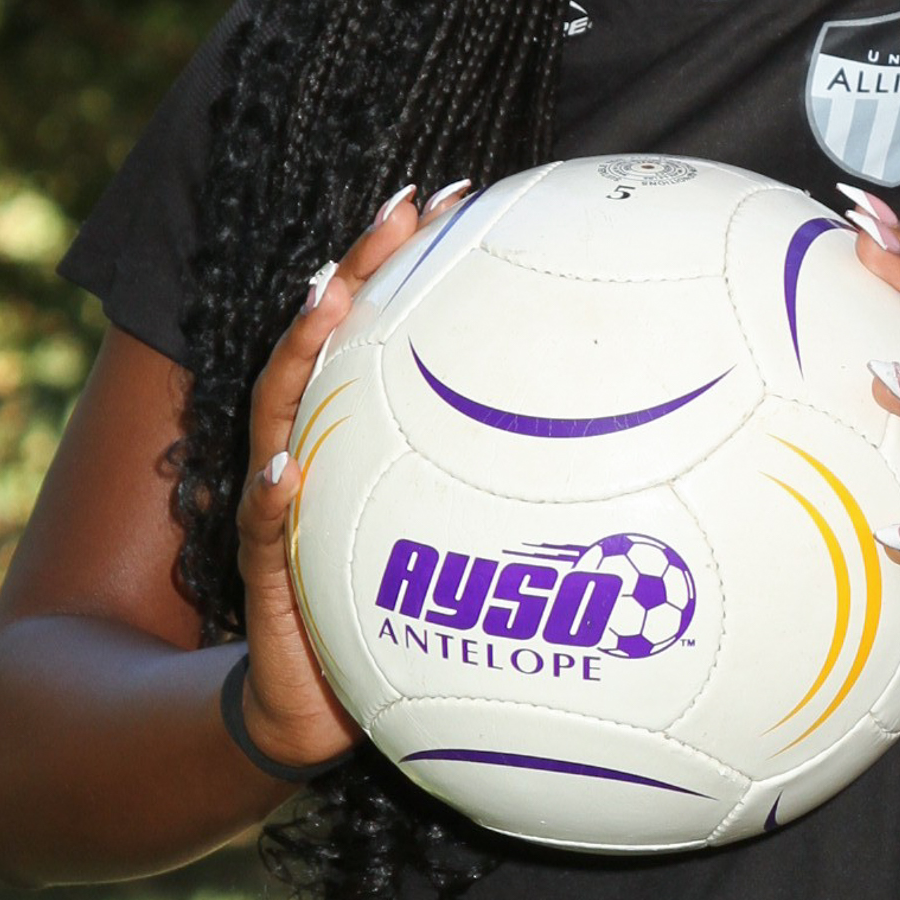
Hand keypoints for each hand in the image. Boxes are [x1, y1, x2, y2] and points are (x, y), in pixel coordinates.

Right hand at [232, 178, 466, 771]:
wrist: (316, 707)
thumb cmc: (398, 621)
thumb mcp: (464, 549)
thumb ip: (519, 497)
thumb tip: (633, 445)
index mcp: (361, 436)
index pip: (380, 325)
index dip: (408, 257)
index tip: (456, 192)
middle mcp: (315, 450)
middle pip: (329, 340)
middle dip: (360, 268)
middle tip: (402, 210)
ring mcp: (283, 504)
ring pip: (282, 412)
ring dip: (302, 353)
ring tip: (328, 300)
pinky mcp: (268, 573)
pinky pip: (265, 531)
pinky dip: (275, 498)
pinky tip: (291, 470)